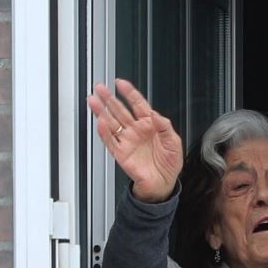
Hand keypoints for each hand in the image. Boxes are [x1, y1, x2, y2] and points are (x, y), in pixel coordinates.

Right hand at [87, 79, 183, 202]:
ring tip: (94, 101)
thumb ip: (165, 126)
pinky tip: (100, 123)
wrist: (163, 183)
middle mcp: (136, 130)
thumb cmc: (169, 163)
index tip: (121, 83)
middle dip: (110, 98)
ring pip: (112, 123)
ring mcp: (128, 141)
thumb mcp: (174, 142)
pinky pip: (111, 141)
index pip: (138, 104)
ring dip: (102, 112)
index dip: (129, 93)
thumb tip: (157, 115)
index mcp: (150, 124)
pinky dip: (105, 133)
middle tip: (100, 88)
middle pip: (120, 110)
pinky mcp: (122, 153)